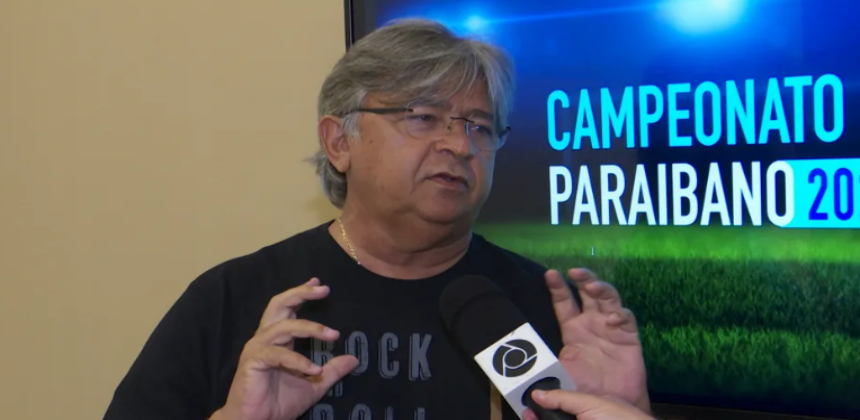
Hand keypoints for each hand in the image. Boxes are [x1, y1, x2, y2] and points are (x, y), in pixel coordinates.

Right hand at [213, 278, 358, 419]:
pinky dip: (298, 361)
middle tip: (323, 289)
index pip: (288, 308)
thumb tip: (354, 359)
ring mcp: (257, 348)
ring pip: (284, 326)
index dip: (302, 294)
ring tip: (333, 335)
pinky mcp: (253, 361)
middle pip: (280, 305)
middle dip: (301, 293)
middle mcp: (266, 338)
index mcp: (278, 340)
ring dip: (311, 328)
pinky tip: (315, 369)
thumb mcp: (315, 385)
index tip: (320, 284)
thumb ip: (332, 370)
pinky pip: (279, 355)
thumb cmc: (279, 403)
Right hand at [524, 389, 654, 419]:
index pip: (561, 403)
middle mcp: (585, 418)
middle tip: (526, 414)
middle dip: (540, 416)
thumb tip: (536, 393)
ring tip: (530, 418)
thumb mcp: (591, 403)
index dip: (544, 403)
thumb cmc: (619, 418)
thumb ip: (563, 397)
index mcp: (588, 407)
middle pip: (557, 416)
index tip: (529, 404)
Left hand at [545, 268, 649, 412]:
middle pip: (588, 292)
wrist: (607, 404)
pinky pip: (627, 318)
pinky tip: (613, 319)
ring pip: (608, 297)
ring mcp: (611, 326)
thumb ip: (543, 361)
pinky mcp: (629, 336)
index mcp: (572, 328)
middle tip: (575, 272)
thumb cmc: (582, 387)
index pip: (564, 301)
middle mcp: (591, 322)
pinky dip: (621, 314)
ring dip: (602, 288)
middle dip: (583, 278)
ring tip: (592, 287)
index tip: (550, 274)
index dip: (558, 287)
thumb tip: (518, 361)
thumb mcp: (558, 372)